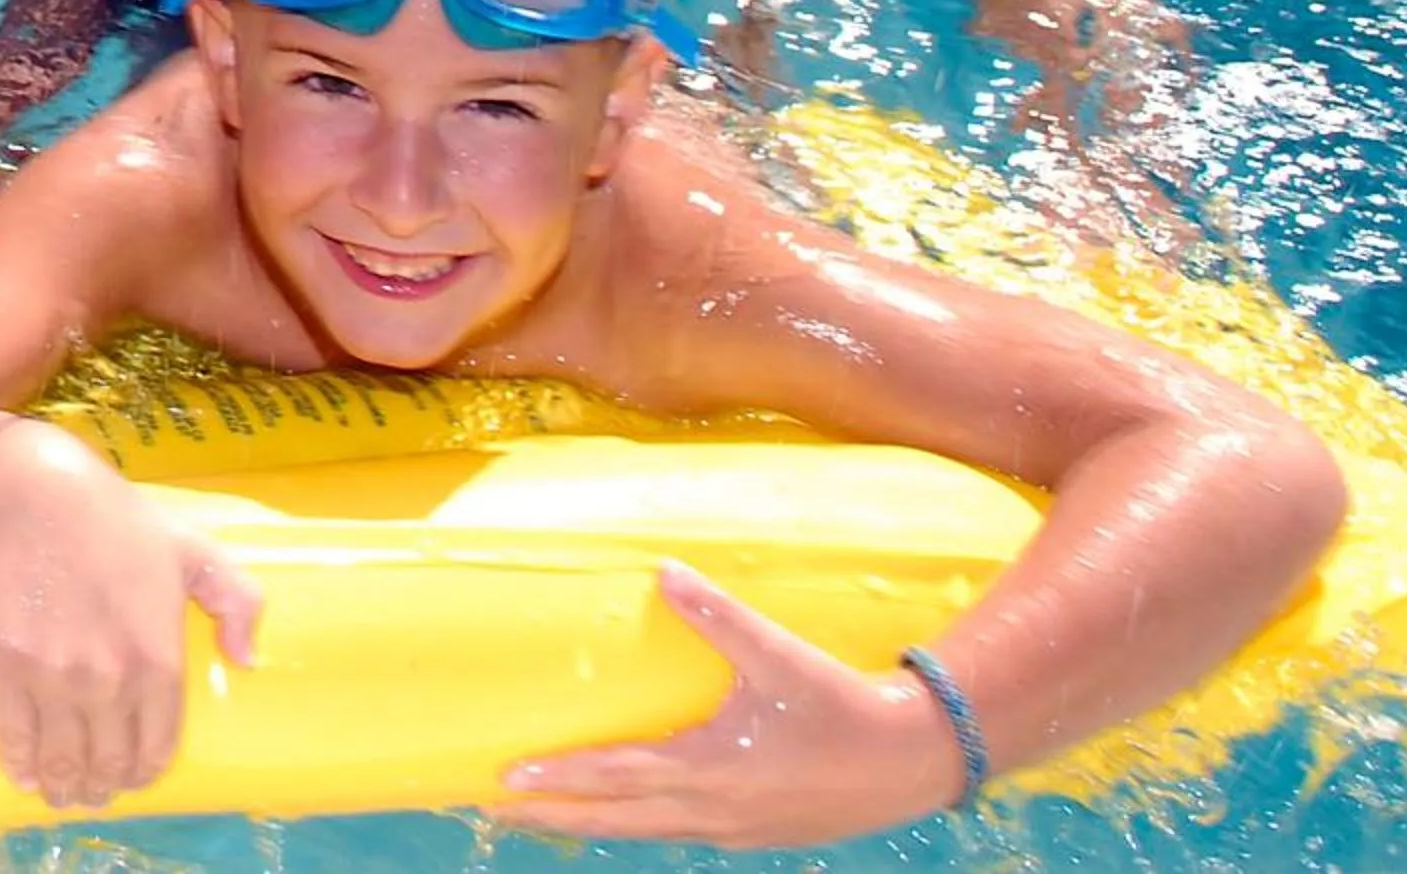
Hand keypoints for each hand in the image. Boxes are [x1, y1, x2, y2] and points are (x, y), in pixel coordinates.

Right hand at [0, 421, 261, 811]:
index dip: (146, 770)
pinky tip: (28, 773)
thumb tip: (246, 660)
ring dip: (66, 786)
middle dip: (106, 785)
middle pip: (109, 765)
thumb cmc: (114, 516)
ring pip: (63, 763)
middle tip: (98, 787)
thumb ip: (238, 601)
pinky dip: (23, 767)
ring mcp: (53, 679)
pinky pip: (15, 741)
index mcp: (158, 659)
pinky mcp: (3, 670)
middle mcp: (109, 681)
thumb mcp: (194, 547)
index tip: (135, 773)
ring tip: (65, 789)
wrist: (32, 489)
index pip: (157, 747)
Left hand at [495, 563, 966, 846]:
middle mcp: (711, 810)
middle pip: (615, 819)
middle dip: (555, 815)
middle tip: (495, 809)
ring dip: (593, 822)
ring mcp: (732, 830)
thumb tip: (667, 572)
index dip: (559, 777)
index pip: (614, 776)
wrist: (911, 760)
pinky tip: (629, 811)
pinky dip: (640, 824)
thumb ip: (719, 616)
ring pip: (645, 832)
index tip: (506, 777)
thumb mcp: (779, 656)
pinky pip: (679, 833)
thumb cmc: (842, 707)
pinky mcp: (753, 834)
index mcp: (708, 770)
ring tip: (549, 812)